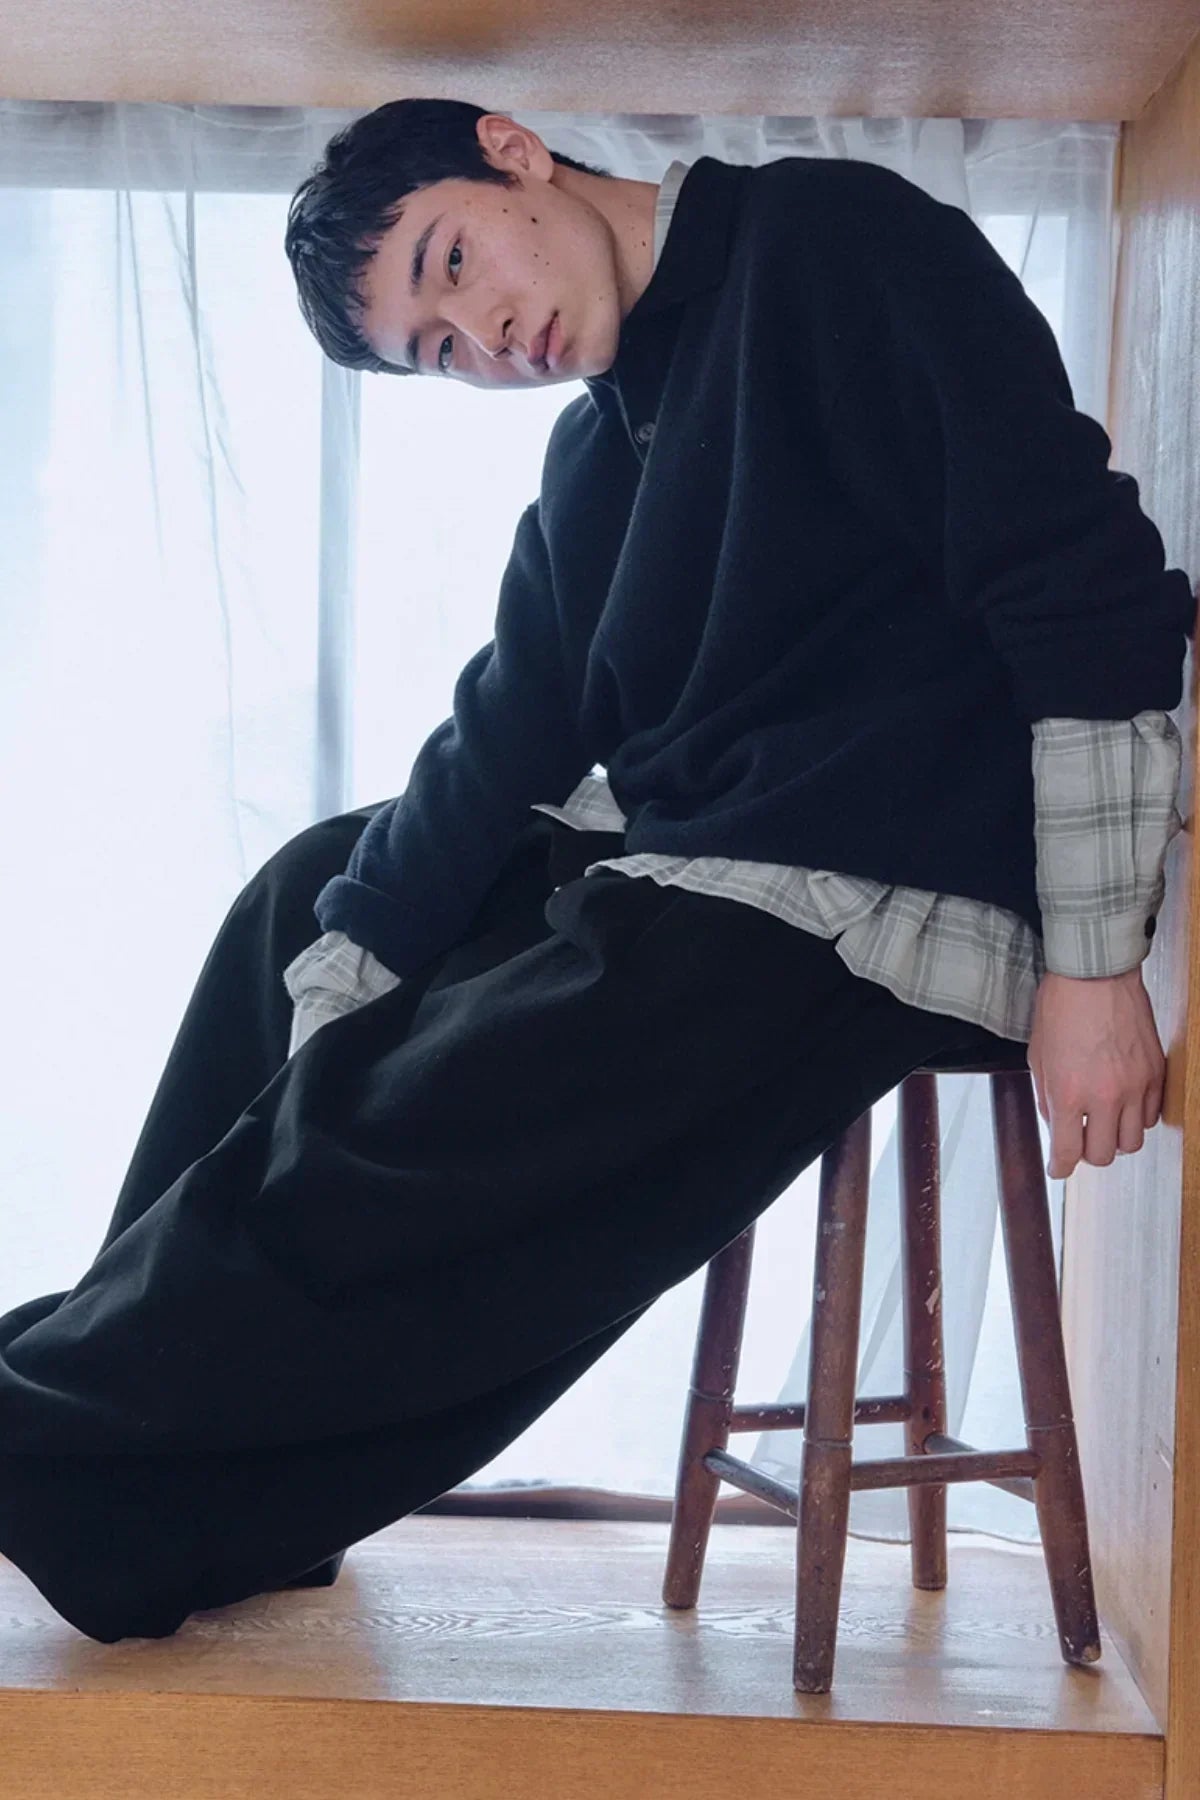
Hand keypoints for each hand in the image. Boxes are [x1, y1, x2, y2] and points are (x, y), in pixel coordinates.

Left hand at [1026, 965, 1165, 1178]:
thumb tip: (1057, 1124)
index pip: (1068, 1153)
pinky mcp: (1156, 1073)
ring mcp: (1136, 1086)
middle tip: (1080, 1139)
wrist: (1096, 974)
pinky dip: (1136, 1118)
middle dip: (1088, 1153)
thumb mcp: (1039, 1058)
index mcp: (1070, 1094)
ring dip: (1116, 1138)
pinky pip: (1151, 1115)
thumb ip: (1048, 1098)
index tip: (1059, 1169)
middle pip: (1105, 1155)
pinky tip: (1123, 1104)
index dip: (1061, 1168)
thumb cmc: (1060, 1009)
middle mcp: (1106, 1096)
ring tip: (1104, 1121)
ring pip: (1133, 1141)